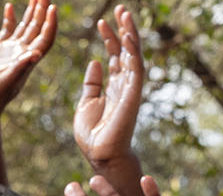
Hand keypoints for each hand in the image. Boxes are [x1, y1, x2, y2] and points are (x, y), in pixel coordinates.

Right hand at [0, 0, 56, 120]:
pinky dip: (9, 18)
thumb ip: (20, 67)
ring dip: (31, 11)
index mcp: (28, 59)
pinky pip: (7, 30)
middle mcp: (22, 52)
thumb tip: (35, 54)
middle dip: (42, 11)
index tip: (52, 7)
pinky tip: (10, 7)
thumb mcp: (8, 81)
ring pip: (25, 26)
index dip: (50, 23)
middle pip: (37, 28)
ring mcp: (11, 50)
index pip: (45, 38)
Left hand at [72, 6, 143, 166]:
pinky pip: (135, 69)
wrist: (99, 154)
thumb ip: (92, 83)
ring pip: (134, 55)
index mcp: (113, 86)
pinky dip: (133, 52)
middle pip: (126, 51)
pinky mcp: (133, 94)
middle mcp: (124, 84)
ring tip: (125, 14)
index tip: (100, 22)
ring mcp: (130, 88)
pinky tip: (128, 36)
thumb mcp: (86, 102)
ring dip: (131, 34)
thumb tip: (95, 62)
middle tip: (120, 9)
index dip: (109, 38)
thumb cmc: (93, 134)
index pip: (114, 55)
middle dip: (123, 30)